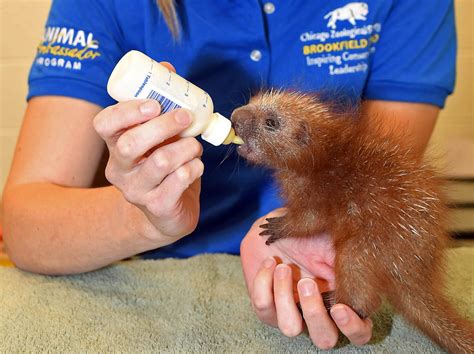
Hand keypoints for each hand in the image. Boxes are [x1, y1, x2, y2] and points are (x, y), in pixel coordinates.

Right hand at [93, 64, 202, 244]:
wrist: (166, 212)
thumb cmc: (162, 166)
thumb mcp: (157, 137)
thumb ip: (160, 106)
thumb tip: (166, 68)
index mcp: (115, 146)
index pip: (104, 124)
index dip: (127, 111)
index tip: (154, 104)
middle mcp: (119, 169)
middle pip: (131, 144)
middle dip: (163, 126)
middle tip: (186, 117)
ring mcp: (136, 190)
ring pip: (160, 162)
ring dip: (186, 147)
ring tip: (194, 145)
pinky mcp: (157, 206)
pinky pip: (179, 180)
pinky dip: (194, 167)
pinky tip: (196, 165)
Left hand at [240, 208, 372, 348]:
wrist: (278, 224)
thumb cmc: (311, 235)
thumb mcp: (334, 245)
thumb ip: (349, 265)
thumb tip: (362, 277)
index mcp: (342, 300)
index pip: (358, 333)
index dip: (352, 327)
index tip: (339, 308)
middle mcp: (317, 312)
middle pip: (324, 339)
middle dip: (315, 314)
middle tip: (307, 283)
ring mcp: (290, 312)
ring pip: (290, 328)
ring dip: (285, 297)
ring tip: (283, 268)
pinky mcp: (265, 306)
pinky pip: (263, 308)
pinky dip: (264, 283)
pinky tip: (270, 263)